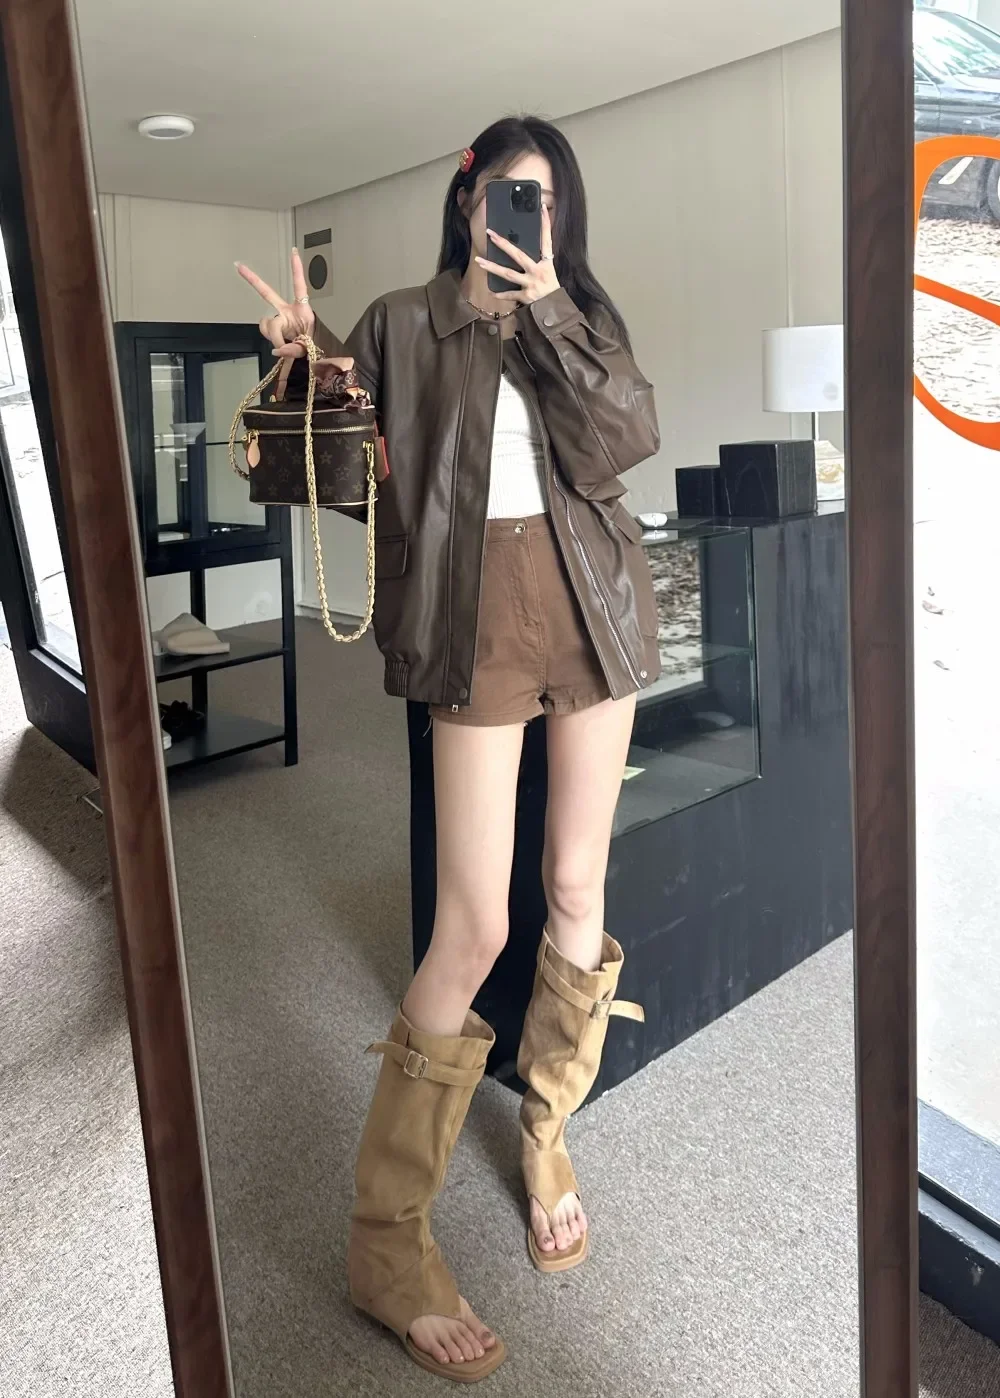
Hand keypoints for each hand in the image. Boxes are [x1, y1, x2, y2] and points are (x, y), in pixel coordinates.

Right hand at [234, 249, 352, 376]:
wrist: (309, 354)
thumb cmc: (312, 345)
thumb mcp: (309, 346)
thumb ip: (294, 349)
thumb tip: (278, 349)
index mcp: (301, 310)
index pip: (299, 286)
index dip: (296, 269)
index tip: (293, 252)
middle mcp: (287, 310)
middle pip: (267, 293)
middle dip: (253, 279)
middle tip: (239, 266)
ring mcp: (278, 318)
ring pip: (266, 323)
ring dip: (273, 335)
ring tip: (285, 344)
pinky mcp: (272, 328)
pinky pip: (265, 331)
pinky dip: (271, 339)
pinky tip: (280, 345)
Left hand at [475, 205, 559, 304]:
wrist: (555, 310)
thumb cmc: (551, 290)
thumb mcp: (549, 272)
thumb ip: (538, 261)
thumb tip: (521, 252)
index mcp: (546, 263)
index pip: (547, 239)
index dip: (545, 224)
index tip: (541, 208)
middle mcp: (538, 271)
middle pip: (518, 255)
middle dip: (503, 244)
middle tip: (490, 234)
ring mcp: (531, 284)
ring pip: (508, 274)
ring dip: (492, 267)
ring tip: (480, 261)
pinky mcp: (526, 297)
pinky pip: (510, 294)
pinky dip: (501, 295)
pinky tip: (491, 292)